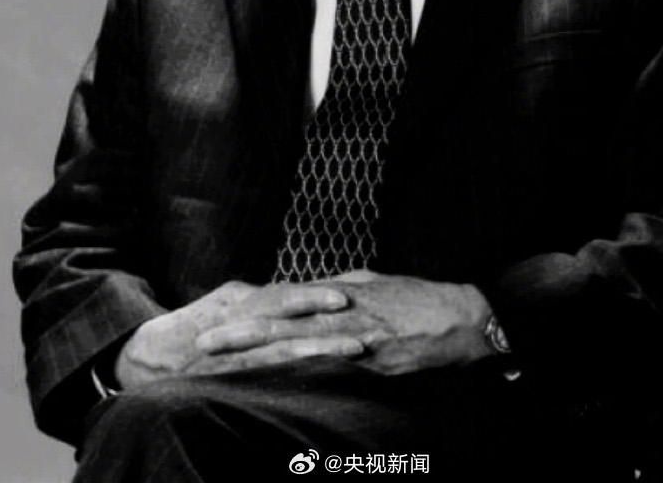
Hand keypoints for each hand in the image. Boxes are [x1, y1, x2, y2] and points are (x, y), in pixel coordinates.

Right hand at [115, 280, 364, 387]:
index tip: (351, 293)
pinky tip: (316, 376)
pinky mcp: (224, 371)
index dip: (318, 293)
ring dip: (320, 345)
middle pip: (287, 311)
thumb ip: (260, 297)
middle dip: (326, 313)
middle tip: (362, 313)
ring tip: (355, 348)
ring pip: (281, 342)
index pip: (285, 293)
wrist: (142, 357)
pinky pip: (261, 372)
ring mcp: (230, 345)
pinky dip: (289, 372)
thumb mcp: (226, 303)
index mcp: (240, 299)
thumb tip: (300, 289)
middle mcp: (236, 316)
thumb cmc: (191, 329)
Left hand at [196, 270, 493, 375]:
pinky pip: (332, 366)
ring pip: (297, 343)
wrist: (460, 318)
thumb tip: (308, 293)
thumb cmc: (417, 298)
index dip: (247, 313)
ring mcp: (354, 336)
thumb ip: (338, 288)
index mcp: (337, 294)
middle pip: (279, 322)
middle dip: (238, 334)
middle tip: (201, 344)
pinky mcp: (372, 361)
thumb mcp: (372, 283)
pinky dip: (303, 371)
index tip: (215, 321)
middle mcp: (340, 312)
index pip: (282, 303)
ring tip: (225, 363)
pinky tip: (277, 380)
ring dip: (258, 354)